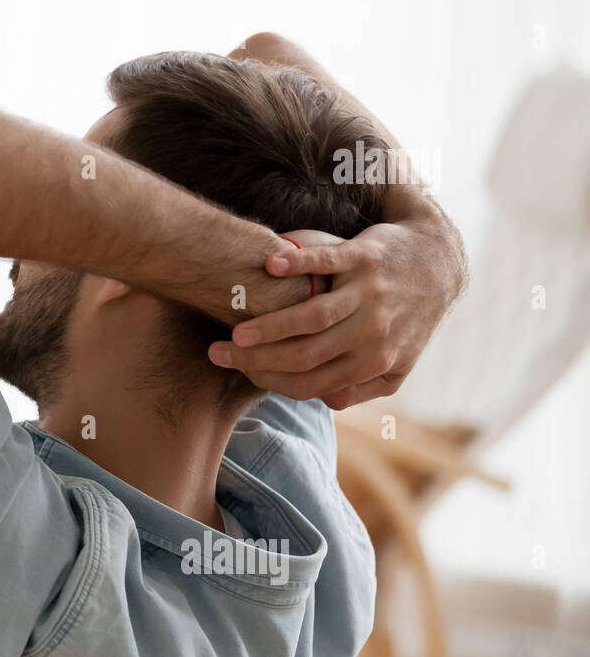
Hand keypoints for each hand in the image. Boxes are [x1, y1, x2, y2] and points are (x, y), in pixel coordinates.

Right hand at [207, 218, 465, 408]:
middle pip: (304, 355)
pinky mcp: (365, 256)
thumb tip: (326, 400)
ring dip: (270, 325)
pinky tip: (268, 265)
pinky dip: (297, 263)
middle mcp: (372, 330)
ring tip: (236, 330)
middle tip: (218, 353)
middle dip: (256, 359)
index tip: (238, 373)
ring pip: (312, 316)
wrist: (437, 262)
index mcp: (374, 361)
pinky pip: (327, 262)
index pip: (310, 382)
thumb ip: (362, 384)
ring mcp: (369, 293)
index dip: (269, 380)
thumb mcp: (398, 360)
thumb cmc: (408, 314)